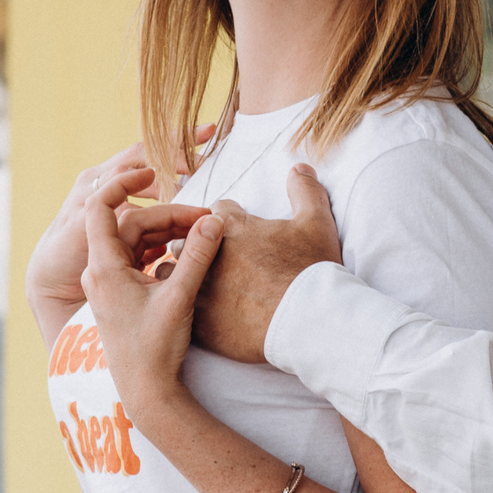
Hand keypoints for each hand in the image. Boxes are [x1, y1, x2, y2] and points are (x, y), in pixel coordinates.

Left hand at [25, 130, 211, 336]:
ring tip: (203, 234)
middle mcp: (100, 271)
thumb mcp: (180, 297)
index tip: (153, 173)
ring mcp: (109, 283)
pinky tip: (188, 253)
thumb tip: (215, 219)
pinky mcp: (122, 294)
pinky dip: (162, 249)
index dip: (124, 183)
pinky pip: (139, 258)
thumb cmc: (155, 349)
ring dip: (167, 232)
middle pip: (130, 223)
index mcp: (104, 267)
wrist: (145, 392)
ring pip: (136, 240)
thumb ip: (197, 255)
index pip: (101, 207)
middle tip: (206, 219)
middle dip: (168, 215)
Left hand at [193, 164, 343, 363]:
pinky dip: (188, 306)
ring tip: (213, 287)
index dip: (230, 221)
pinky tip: (209, 311)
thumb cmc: (311, 272)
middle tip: (226, 261)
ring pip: (175, 273)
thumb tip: (300, 168)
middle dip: (201, 246)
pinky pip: (178, 307)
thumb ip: (305, 190)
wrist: (307, 324)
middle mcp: (206, 255)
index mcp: (230, 225)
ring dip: (188, 275)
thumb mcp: (316, 223)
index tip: (243, 234)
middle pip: (189, 240)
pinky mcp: (199, 321)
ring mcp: (199, 288)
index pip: (216, 212)